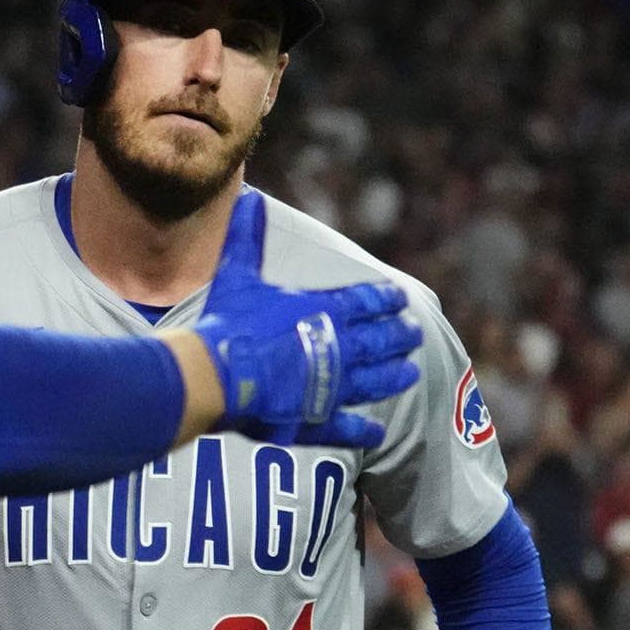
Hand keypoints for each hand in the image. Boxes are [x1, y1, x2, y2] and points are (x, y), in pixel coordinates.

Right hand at [188, 195, 421, 447]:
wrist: (215, 374)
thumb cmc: (228, 322)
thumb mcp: (238, 273)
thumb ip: (247, 236)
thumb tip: (249, 198)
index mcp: (323, 311)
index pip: (366, 302)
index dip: (385, 301)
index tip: (399, 300)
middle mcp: (338, 348)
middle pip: (380, 341)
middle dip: (399, 336)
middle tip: (414, 334)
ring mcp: (331, 386)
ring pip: (374, 381)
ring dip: (394, 376)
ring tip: (409, 373)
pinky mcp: (315, 418)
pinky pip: (346, 427)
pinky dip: (364, 429)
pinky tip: (378, 431)